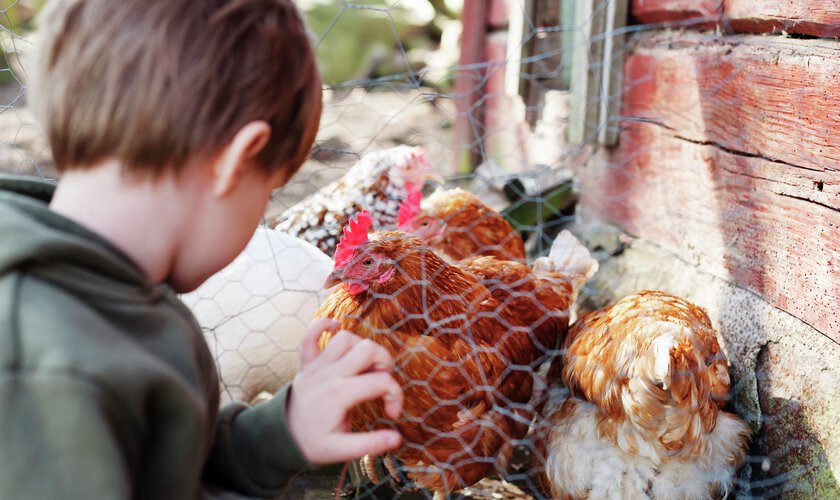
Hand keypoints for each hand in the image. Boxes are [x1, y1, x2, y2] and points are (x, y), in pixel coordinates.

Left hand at [286, 318, 403, 464]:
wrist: (282, 437)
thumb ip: (370, 444)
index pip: (381, 382)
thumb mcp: (341, 451)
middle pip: (367, 349)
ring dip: (361, 347)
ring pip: (346, 337)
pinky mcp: (307, 362)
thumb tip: (397, 438)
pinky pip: (310, 333)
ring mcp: (317, 365)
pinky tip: (335, 328)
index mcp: (340, 395)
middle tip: (382, 381)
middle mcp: (329, 374)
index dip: (396, 396)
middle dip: (384, 362)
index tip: (392, 414)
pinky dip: (323, 325)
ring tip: (365, 366)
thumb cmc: (314, 443)